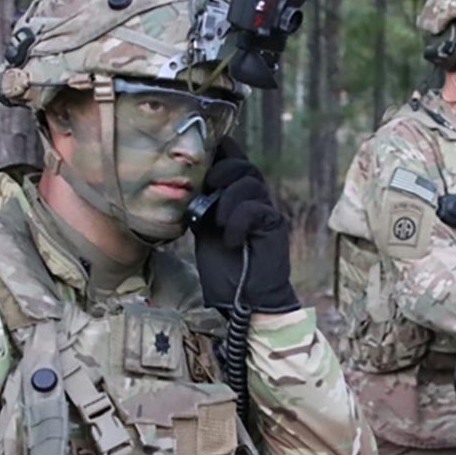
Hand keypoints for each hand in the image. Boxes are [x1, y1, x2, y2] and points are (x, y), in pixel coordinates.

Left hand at [190, 141, 300, 313]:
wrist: (246, 302)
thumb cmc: (226, 271)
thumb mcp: (204, 234)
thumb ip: (201, 209)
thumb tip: (182, 188)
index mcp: (236, 200)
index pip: (234, 162)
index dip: (221, 152)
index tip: (203, 152)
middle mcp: (254, 202)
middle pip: (244, 166)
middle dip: (222, 170)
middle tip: (207, 186)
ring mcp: (266, 213)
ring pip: (250, 182)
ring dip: (228, 197)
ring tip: (216, 221)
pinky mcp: (273, 227)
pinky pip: (256, 209)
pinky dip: (237, 221)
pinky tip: (230, 240)